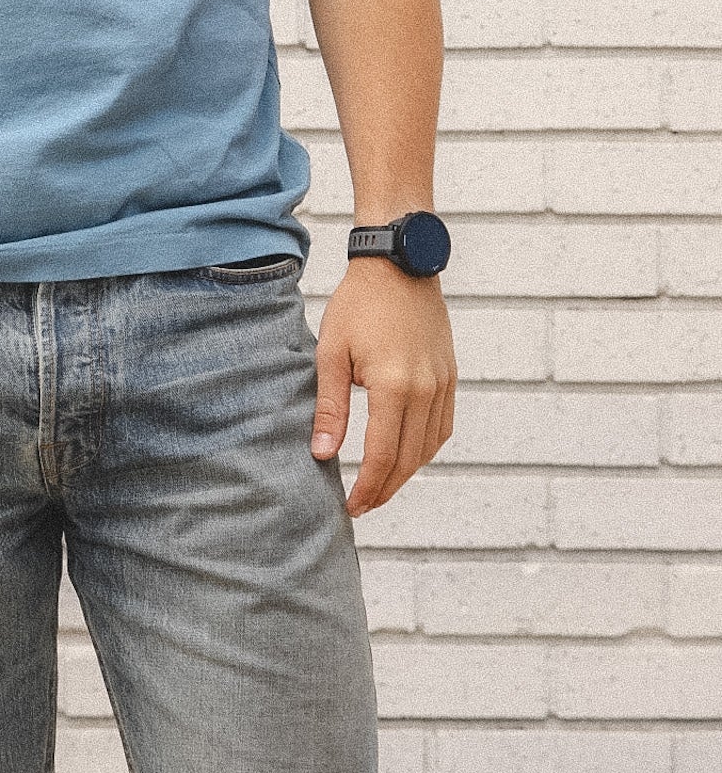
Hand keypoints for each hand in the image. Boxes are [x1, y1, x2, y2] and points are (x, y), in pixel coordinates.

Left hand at [309, 257, 455, 514]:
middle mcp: (424, 391)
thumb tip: (322, 455)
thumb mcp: (331, 353)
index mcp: (393, 387)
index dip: (367, 488)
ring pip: (428, 448)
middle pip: (407, 460)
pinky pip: (442, 427)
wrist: (398, 266)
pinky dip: (424, 449)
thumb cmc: (358, 305)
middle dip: (384, 489)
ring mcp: (442, 384)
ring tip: (379, 484)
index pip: (381, 456)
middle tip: (362, 505)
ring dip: (405, 472)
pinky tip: (405, 454)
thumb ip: (330, 408)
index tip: (351, 506)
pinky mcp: (450, 377)